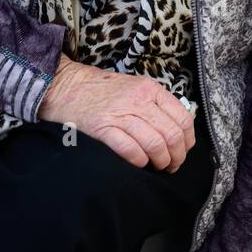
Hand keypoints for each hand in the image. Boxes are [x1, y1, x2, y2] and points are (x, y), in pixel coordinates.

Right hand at [37, 54, 194, 171]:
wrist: (64, 85)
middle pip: (172, 135)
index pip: (183, 118)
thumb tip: (177, 132)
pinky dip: (139, 162)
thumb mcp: (133, 87)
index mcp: (149, 88)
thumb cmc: (100, 91)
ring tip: (156, 166)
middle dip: (176, 157)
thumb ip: (155, 104)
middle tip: (170, 165)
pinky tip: (138, 163)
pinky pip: (131, 151)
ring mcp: (119, 114)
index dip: (187, 141)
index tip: (183, 151)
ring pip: (155, 144)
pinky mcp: (102, 128)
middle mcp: (138, 99)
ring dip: (160, 162)